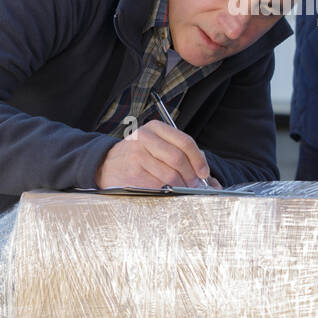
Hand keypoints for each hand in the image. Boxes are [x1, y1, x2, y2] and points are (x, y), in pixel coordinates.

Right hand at [95, 120, 216, 188]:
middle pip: (179, 158)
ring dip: (182, 186)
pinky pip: (158, 184)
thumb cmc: (137, 157)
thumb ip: (181, 157)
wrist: (107, 164)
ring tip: (185, 190)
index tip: (205, 173)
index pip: (185, 142)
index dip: (198, 159)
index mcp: (156, 127)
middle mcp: (145, 137)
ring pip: (170, 173)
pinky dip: (168, 190)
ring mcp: (138, 153)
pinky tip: (167, 190)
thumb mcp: (156, 147)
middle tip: (196, 185)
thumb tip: (210, 180)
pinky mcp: (133, 170)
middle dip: (192, 175)